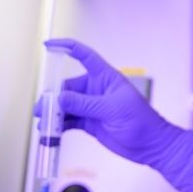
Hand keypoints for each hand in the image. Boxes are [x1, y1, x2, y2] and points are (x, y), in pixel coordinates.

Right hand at [40, 38, 192, 191]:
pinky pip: (69, 121)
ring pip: (66, 105)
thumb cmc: (141, 121)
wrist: (151, 146)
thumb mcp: (113, 109)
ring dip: (54, 112)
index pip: (84, 56)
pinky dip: (59, 126)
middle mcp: (96, 90)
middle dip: (53, 95)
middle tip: (42, 109)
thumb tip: (61, 98)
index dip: (67, 47)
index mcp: (105, 78)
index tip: (49, 45)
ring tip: (43, 123)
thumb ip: (86, 104)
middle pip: (68, 86)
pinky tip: (50, 133)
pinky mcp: (89, 123)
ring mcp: (92, 107)